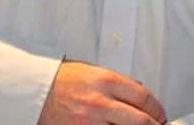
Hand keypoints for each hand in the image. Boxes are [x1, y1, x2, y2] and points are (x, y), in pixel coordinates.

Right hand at [37, 61, 166, 124]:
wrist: (33, 90)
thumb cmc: (61, 79)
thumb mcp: (94, 72)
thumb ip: (118, 84)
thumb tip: (140, 92)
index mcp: (106, 82)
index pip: (143, 97)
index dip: (157, 108)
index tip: (161, 114)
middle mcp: (99, 102)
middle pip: (139, 119)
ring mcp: (87, 121)